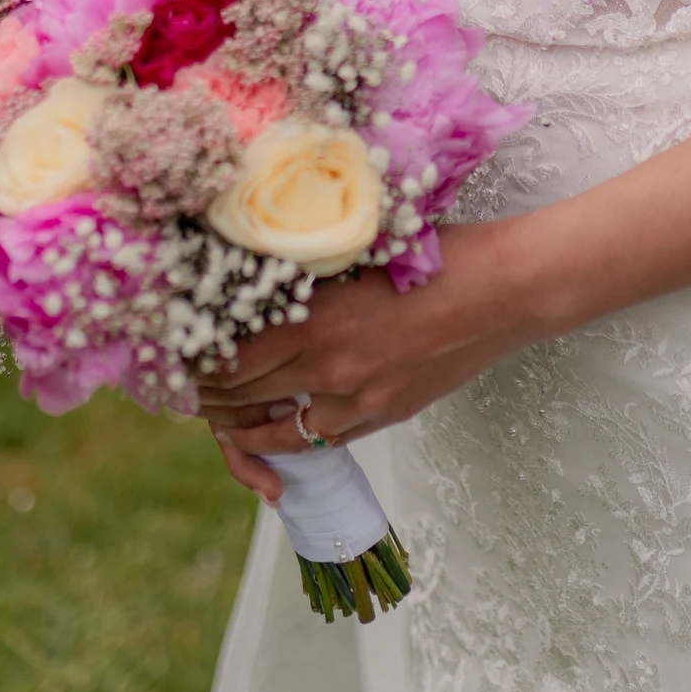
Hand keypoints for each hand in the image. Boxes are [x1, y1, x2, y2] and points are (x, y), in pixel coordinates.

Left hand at [194, 219, 539, 502]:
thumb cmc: (440, 254)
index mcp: (316, 319)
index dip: (198, 364)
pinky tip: (281, 430)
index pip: (230, 360)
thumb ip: (310, 274)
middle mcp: (330, 368)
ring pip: (280, 431)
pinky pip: (325, 441)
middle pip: (246, 397)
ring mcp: (361, 400)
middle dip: (211, 397)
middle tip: (191, 388)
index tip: (183, 355)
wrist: (507, 290)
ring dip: (245, 427)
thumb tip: (258, 278)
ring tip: (224, 418)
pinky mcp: (388, 415)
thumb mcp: (360, 250)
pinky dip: (294, 439)